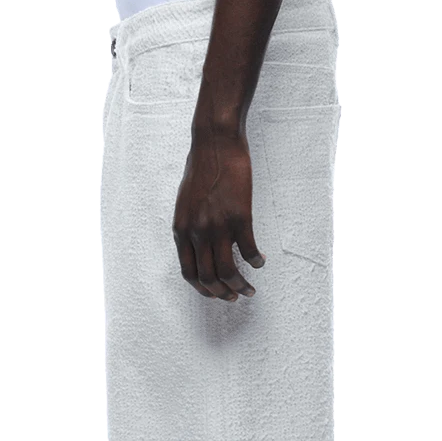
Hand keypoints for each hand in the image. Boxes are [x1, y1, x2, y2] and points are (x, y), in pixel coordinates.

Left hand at [172, 128, 265, 300]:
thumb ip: (189, 227)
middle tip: (236, 297)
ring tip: (250, 289)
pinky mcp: (240, 217)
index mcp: (181, 230)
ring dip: (241, 286)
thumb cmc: (201, 169)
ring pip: (229, 272)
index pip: (189, 273)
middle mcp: (197, 232)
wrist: (214, 144)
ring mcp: (218, 226)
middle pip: (209, 278)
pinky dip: (256, 261)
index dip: (204, 290)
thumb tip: (197, 248)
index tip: (216, 293)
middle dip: (224, 294)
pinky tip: (260, 261)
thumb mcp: (184, 203)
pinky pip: (249, 251)